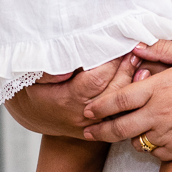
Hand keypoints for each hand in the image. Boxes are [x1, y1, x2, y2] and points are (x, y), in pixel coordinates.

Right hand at [5, 54, 139, 138]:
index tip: (120, 44)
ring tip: (143, 59)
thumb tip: (67, 68)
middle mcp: (85, 115)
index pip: (96, 80)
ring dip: (133, 81)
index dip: (110, 62)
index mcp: (68, 101)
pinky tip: (142, 78)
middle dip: (127, 68)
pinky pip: (122, 111)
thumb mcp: (28, 79)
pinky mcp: (102, 126)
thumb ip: (46, 71)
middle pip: (114, 91)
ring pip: (121, 103)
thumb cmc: (31, 91)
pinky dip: (133, 95)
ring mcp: (95, 124)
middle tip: (137, 48)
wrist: (34, 117)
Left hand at [81, 42, 171, 160]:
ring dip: (127, 137)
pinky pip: (154, 153)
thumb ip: (161, 49)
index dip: (99, 107)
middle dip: (99, 131)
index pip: (118, 100)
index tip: (87, 111)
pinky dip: (149, 148)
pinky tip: (151, 138)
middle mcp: (160, 114)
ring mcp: (169, 134)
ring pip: (136, 142)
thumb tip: (135, 47)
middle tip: (87, 131)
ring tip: (121, 132)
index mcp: (159, 89)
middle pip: (118, 127)